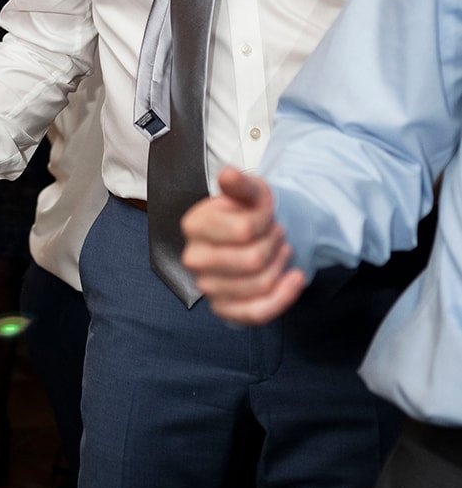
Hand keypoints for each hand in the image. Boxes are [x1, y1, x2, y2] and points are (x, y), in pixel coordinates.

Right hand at [180, 167, 307, 324]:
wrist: (253, 236)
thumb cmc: (249, 212)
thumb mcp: (250, 191)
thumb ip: (240, 183)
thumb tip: (228, 175)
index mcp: (195, 225)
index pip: (244, 230)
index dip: (265, 221)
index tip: (267, 215)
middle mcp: (194, 258)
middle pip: (252, 260)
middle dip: (274, 245)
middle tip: (277, 234)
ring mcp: (207, 286)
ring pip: (260, 285)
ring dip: (280, 265)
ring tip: (280, 251)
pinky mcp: (224, 309)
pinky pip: (258, 313)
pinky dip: (284, 296)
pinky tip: (294, 278)